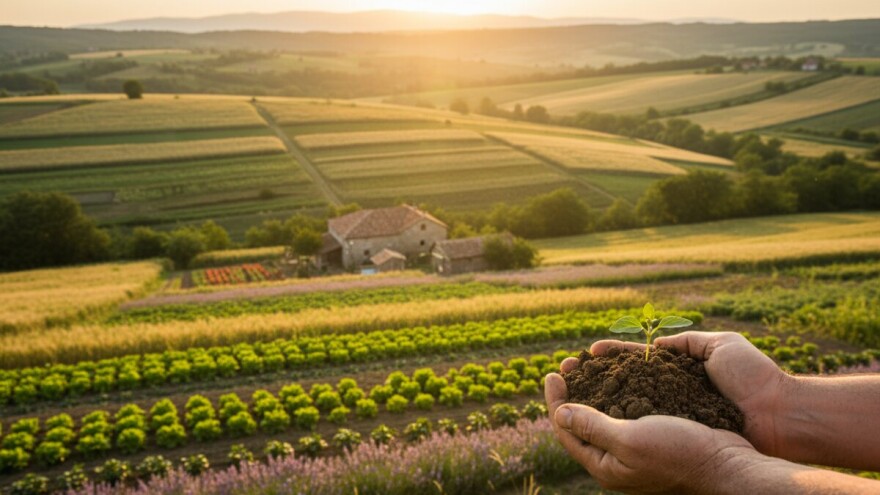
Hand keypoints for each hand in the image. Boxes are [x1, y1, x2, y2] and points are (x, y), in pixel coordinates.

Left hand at [545, 372, 759, 493]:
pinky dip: (620, 390)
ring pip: (605, 413)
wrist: (728, 464)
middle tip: (568, 363)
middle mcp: (617, 459)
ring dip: (595, 387)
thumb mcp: (630, 440)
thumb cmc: (679, 453)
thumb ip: (592, 427)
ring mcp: (636, 448)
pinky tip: (622, 373)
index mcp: (604, 466)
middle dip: (572, 390)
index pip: (566, 430)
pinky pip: (628, 410)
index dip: (555, 400)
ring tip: (590, 363)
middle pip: (582, 421)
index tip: (553, 373)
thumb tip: (558, 413)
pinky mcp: (654, 436)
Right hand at [588, 331, 791, 456]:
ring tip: (570, 389)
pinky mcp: (677, 435)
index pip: (637, 361)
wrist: (778, 414)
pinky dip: (614, 420)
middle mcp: (671, 395)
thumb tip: (655, 343)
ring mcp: (672, 417)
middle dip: (593, 377)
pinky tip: (593, 414)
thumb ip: (686, 341)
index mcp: (680, 372)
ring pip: (624, 405)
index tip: (588, 352)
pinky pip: (640, 426)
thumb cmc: (754, 378)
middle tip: (567, 370)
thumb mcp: (721, 345)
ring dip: (595, 397)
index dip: (611, 357)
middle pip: (622, 384)